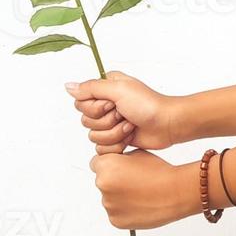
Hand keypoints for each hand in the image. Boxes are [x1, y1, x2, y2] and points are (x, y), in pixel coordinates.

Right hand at [65, 71, 183, 153]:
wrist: (167, 124)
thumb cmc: (148, 104)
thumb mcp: (118, 90)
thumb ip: (90, 88)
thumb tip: (68, 86)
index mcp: (104, 89)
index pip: (80, 103)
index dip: (95, 108)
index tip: (112, 104)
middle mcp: (105, 105)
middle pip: (86, 121)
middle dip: (107, 122)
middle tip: (125, 115)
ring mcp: (111, 123)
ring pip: (93, 137)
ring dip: (114, 133)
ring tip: (130, 126)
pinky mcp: (117, 139)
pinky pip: (102, 149)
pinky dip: (117, 145)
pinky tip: (130, 138)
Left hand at [87, 148, 192, 229]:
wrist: (175, 193)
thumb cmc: (159, 172)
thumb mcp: (136, 153)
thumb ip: (119, 159)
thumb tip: (112, 163)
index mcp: (106, 166)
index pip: (96, 164)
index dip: (109, 164)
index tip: (119, 168)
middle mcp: (103, 185)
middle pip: (102, 182)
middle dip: (114, 181)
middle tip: (133, 182)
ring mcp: (109, 205)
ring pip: (109, 199)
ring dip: (120, 196)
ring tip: (140, 194)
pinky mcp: (116, 221)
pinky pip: (116, 213)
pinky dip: (125, 210)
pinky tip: (140, 204)